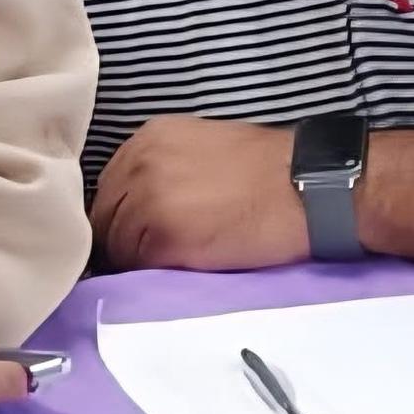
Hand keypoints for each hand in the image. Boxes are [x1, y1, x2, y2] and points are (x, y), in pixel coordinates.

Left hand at [90, 117, 308, 271]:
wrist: (309, 186)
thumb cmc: (268, 170)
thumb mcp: (201, 149)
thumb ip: (162, 169)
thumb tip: (138, 205)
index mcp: (146, 139)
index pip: (109, 189)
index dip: (121, 218)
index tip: (136, 236)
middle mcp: (138, 163)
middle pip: (104, 217)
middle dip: (122, 240)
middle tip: (154, 257)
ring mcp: (147, 199)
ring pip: (117, 246)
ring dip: (137, 260)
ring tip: (175, 264)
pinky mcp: (164, 236)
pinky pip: (138, 266)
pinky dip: (152, 274)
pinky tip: (183, 270)